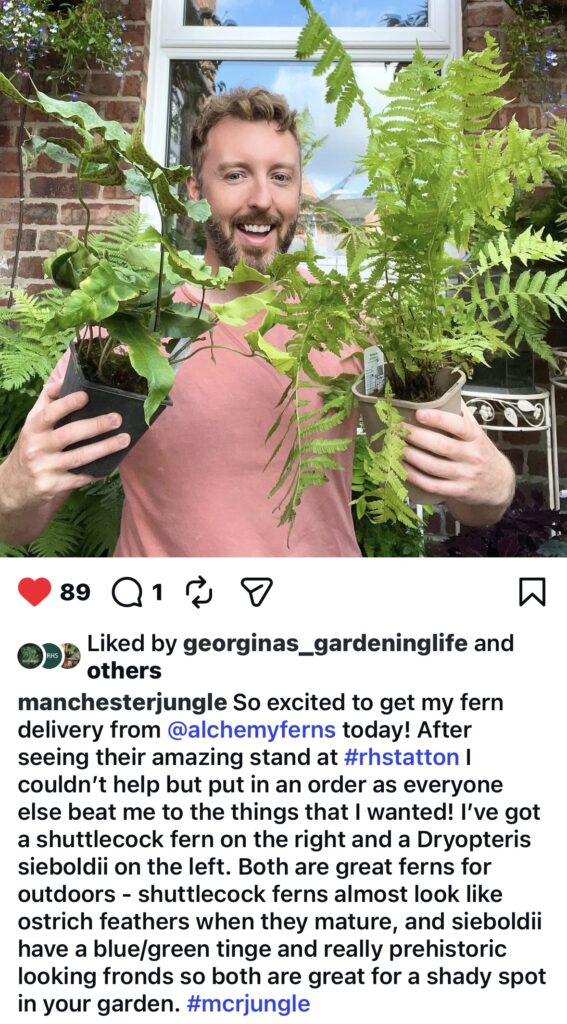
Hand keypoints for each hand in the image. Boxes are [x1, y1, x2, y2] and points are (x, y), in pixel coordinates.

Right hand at [0, 381, 129, 543]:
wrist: (16, 484)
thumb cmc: (32, 446)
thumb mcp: (33, 423)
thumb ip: (47, 401)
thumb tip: (62, 381)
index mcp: (32, 428)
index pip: (49, 413)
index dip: (67, 404)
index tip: (86, 396)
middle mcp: (37, 447)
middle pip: (69, 434)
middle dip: (96, 426)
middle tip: (117, 419)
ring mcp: (45, 468)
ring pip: (79, 457)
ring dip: (104, 448)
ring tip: (124, 440)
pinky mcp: (53, 486)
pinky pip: (79, 478)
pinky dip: (96, 472)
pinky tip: (112, 464)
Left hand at [402, 402, 514, 524]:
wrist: (498, 484)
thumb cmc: (481, 452)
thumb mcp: (477, 433)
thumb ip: (461, 415)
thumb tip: (443, 391)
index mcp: (476, 437)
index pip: (458, 426)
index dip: (438, 419)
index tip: (419, 413)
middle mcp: (471, 456)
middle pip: (441, 446)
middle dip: (416, 437)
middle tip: (397, 429)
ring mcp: (464, 475)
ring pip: (433, 466)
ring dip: (411, 456)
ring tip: (395, 446)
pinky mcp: (457, 491)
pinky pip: (432, 485)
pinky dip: (415, 477)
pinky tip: (402, 467)